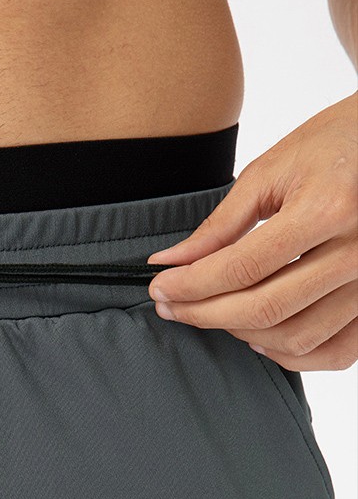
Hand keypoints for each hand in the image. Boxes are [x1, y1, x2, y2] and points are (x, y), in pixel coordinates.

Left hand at [146, 92, 357, 371]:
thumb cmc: (336, 144)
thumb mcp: (272, 170)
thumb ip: (221, 224)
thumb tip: (171, 263)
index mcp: (328, 210)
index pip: (243, 267)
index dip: (192, 285)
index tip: (160, 287)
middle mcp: (357, 253)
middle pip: (265, 308)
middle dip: (205, 313)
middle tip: (171, 306)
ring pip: (296, 338)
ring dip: (242, 334)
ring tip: (211, 314)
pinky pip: (336, 353)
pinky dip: (292, 355)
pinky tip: (259, 334)